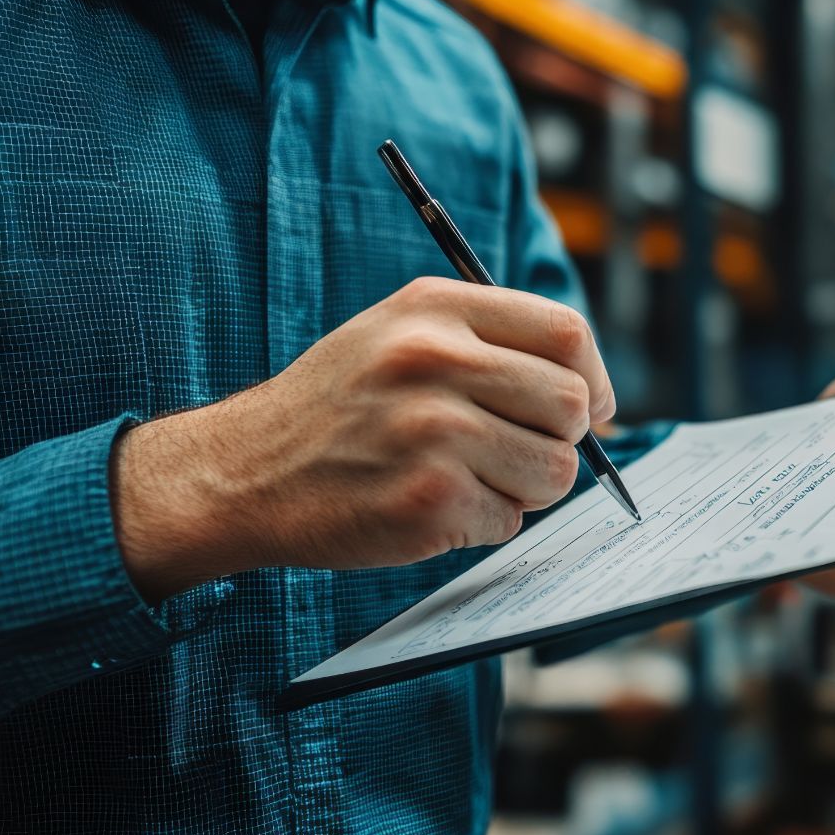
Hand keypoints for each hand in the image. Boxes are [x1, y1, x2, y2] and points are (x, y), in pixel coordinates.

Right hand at [112, 277, 613, 602]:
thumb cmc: (337, 407)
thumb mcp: (397, 334)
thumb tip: (589, 388)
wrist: (243, 472)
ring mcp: (432, 432)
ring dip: (525, 489)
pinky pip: (509, 521)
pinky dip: (483, 524)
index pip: (564, 332)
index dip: (591, 377)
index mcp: (434, 310)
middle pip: (571, 405)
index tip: (589, 407)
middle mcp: (434, 361)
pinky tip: (432, 506)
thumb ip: (487, 342)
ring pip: (554, 471)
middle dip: (560, 440)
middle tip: (516, 451)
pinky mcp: (428, 500)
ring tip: (467, 478)